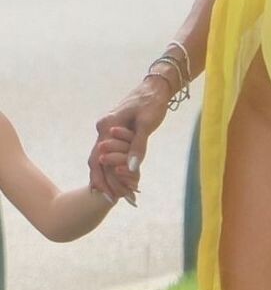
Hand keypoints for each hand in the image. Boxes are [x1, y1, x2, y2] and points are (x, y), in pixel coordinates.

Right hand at [88, 78, 170, 202]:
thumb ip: (138, 147)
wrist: (155, 88)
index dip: (103, 179)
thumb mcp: (147, 125)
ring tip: (116, 195)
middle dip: (104, 182)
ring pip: (102, 158)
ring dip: (108, 176)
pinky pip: (109, 153)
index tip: (110, 197)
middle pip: (96, 161)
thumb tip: (132, 169)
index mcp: (106, 126)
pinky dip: (113, 167)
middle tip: (112, 201)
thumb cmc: (152, 103)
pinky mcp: (114, 132)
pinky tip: (118, 180)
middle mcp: (102, 129)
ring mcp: (107, 130)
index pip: (98, 159)